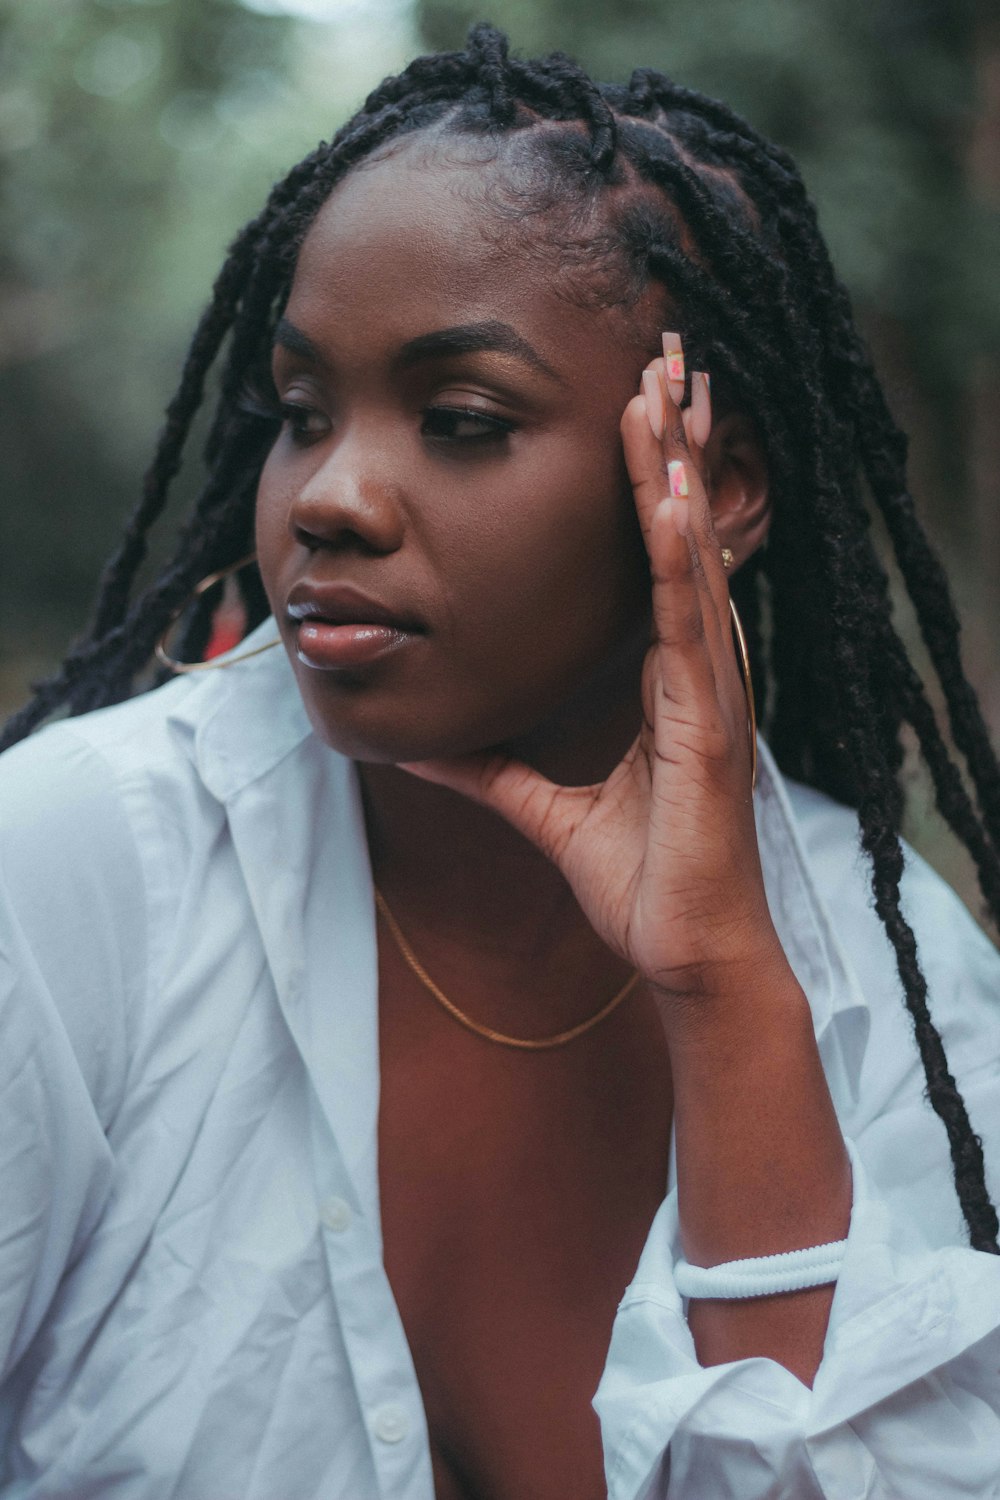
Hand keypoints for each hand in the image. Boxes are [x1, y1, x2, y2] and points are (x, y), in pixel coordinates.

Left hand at [399, 336, 776, 1002]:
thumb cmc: (637, 879)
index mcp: (666, 676)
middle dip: (674, 441)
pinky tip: (666, 496)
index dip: (649, 478)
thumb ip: (486, 770)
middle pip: (684, 531)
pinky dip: (677, 556)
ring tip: (664, 386)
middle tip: (663, 351)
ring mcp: (709, 687)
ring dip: (676, 470)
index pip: (655, 554)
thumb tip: (416, 745)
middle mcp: (696, 665)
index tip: (634, 404)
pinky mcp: (710, 720)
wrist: (682, 949)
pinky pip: (688, 624)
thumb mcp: (541, 809)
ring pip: (691, 556)